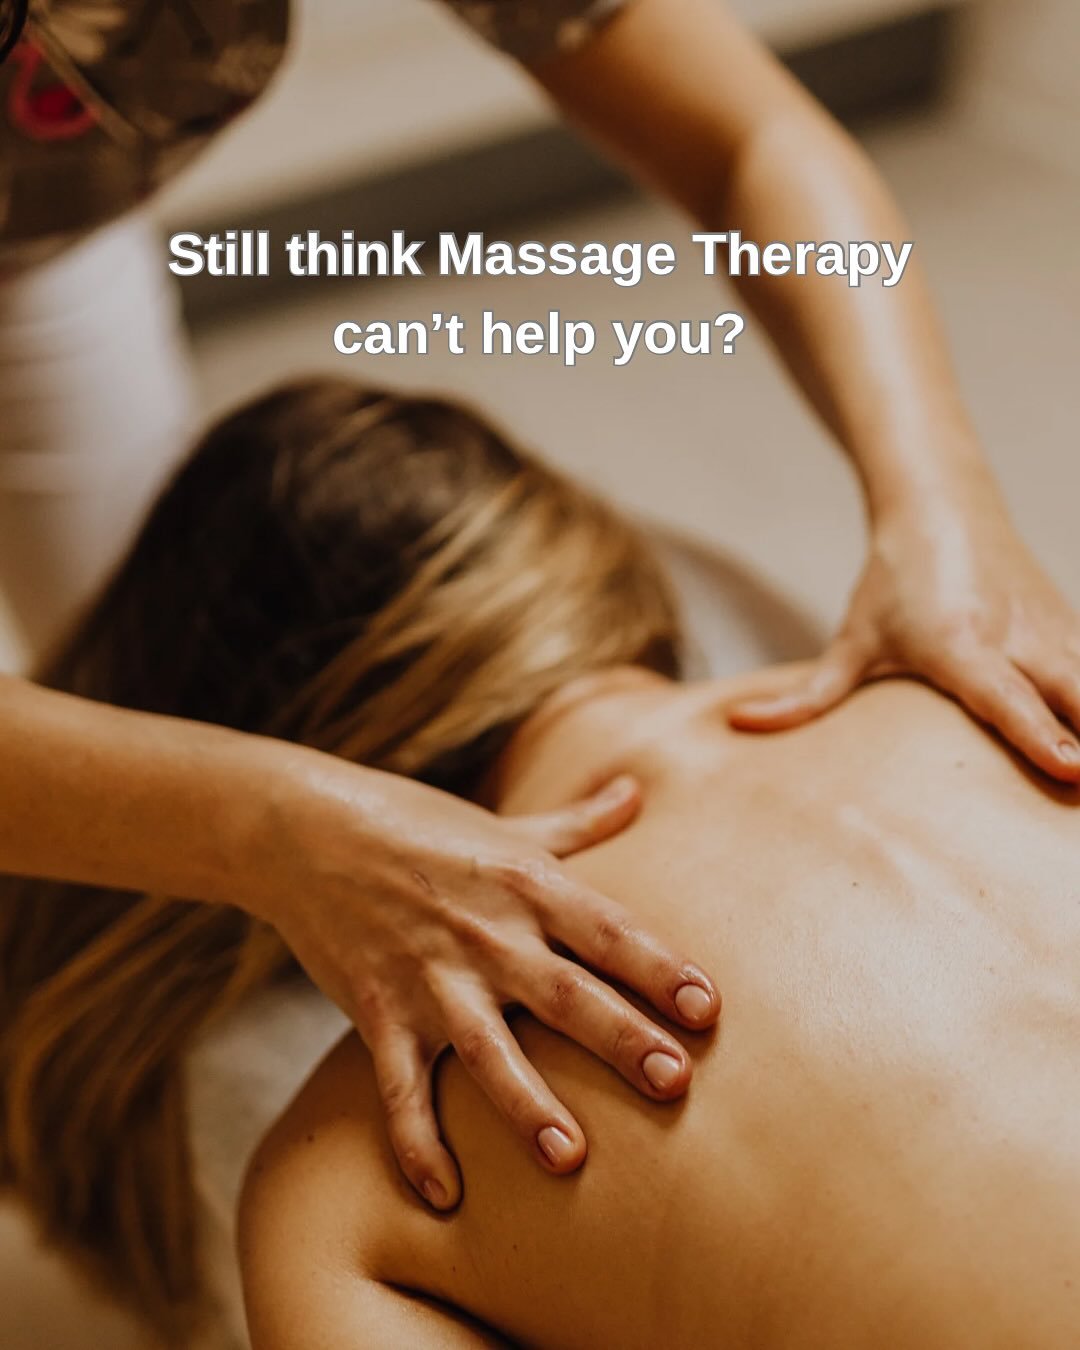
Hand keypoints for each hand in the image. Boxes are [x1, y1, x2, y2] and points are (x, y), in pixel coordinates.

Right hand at [262, 769, 719, 1209]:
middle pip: (564, 992)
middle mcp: (484, 931)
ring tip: (570, 1157)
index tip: (707, 1006)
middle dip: (620, 1037)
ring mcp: (428, 976)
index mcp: (525, 882)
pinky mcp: (377, 1012)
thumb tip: (637, 789)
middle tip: (675, 1083)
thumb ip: (577, 821)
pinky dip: (416, 1143)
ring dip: (527, 1103)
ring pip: (488, 1049)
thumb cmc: (418, 825)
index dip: (658, 966)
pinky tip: (445, 1197)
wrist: (306, 830)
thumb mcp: (505, 822)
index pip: (605, 928)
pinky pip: (400, 1089)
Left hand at [727, 487, 1079, 781]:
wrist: (940, 507)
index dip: (1040, 734)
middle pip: (1076, 693)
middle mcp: (1015, 637)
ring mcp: (1052, 628)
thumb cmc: (891, 582)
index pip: (1006, 697)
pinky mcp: (1072, 624)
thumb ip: (806, 695)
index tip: (1072, 767)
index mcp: (958, 645)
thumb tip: (737, 725)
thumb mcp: (852, 639)